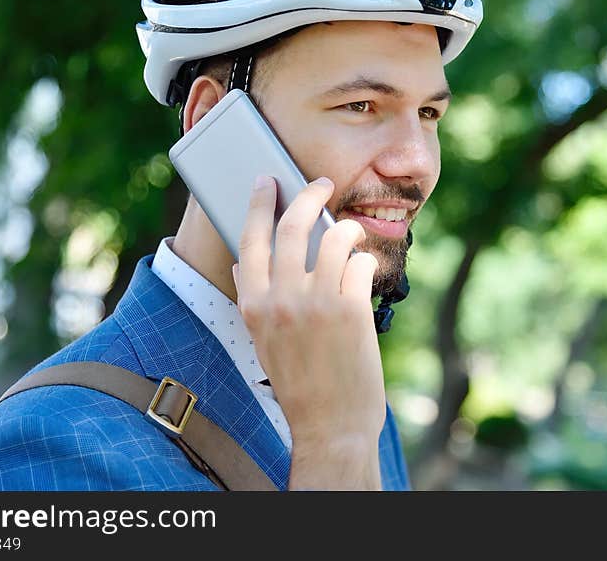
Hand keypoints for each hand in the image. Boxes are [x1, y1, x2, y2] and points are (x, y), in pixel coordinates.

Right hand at [232, 175, 384, 489]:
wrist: (330, 424)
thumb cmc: (298, 383)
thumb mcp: (262, 342)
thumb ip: (255, 300)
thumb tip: (242, 263)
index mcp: (253, 306)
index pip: (248, 239)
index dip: (258, 203)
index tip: (267, 181)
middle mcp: (281, 300)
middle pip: (293, 226)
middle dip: (309, 195)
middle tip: (321, 185)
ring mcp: (317, 303)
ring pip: (334, 238)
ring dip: (347, 228)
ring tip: (351, 231)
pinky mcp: (351, 310)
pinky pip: (360, 264)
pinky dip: (364, 261)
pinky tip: (364, 271)